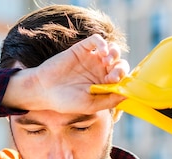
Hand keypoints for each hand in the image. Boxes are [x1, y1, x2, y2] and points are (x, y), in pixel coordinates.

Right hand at [2, 34, 128, 113]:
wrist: (43, 90)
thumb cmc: (65, 101)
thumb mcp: (90, 105)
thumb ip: (109, 100)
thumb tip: (128, 94)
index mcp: (103, 85)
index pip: (122, 79)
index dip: (124, 80)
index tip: (115, 84)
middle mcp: (99, 71)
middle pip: (120, 64)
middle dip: (120, 68)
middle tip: (111, 75)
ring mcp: (91, 59)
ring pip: (112, 50)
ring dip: (115, 54)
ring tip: (107, 61)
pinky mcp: (82, 49)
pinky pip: (97, 40)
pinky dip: (103, 43)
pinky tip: (101, 52)